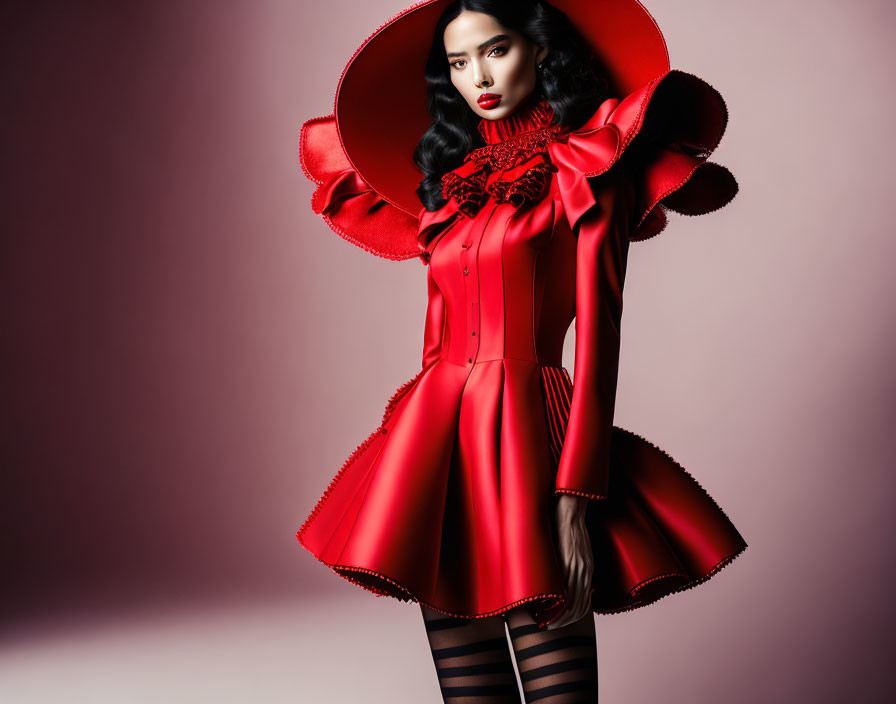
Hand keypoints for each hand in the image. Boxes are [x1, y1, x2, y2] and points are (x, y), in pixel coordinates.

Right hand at [547, 494, 593, 629]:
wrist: (568, 509)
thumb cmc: (568, 527)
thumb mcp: (577, 550)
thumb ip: (573, 566)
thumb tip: (564, 581)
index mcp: (587, 570)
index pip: (583, 604)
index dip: (571, 618)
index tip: (557, 624)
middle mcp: (585, 572)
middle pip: (578, 608)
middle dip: (563, 622)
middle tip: (548, 627)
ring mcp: (578, 567)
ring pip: (572, 603)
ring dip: (559, 617)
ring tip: (544, 622)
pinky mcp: (569, 560)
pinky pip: (566, 589)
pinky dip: (557, 604)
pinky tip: (546, 608)